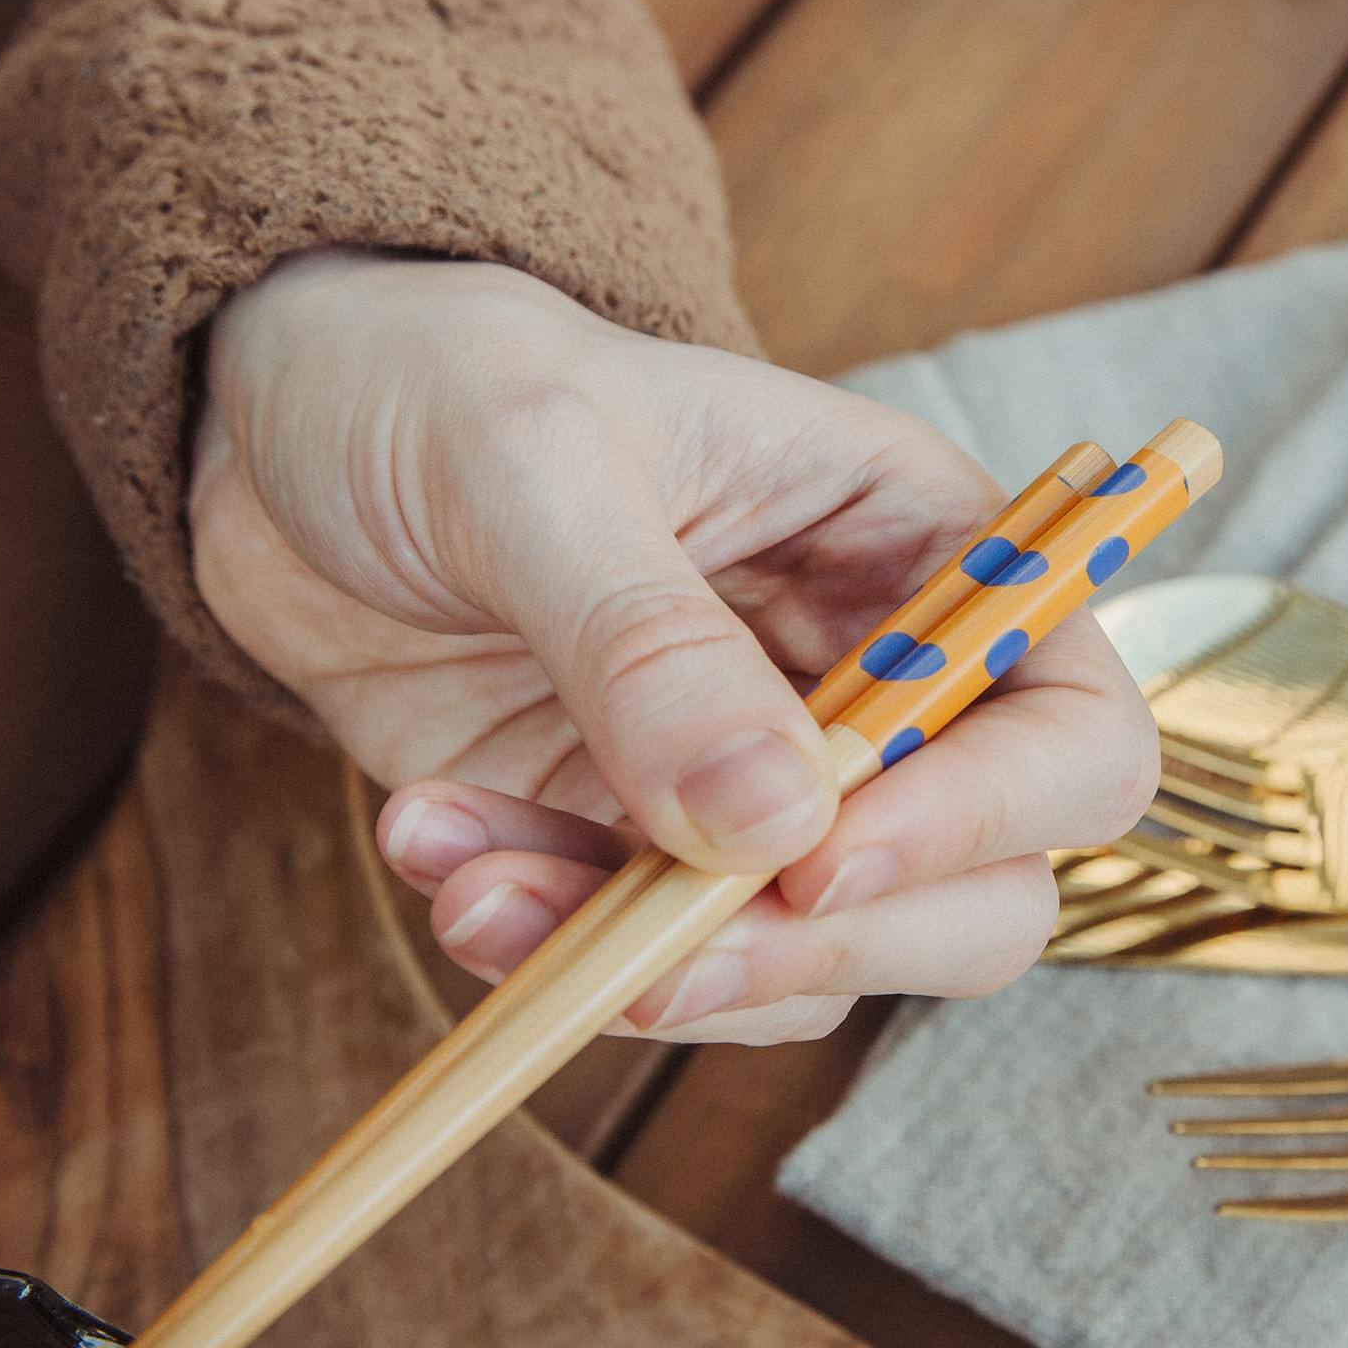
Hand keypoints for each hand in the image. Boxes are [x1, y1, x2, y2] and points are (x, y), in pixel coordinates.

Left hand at [193, 250, 1157, 1041]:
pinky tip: (437, 851)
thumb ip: (652, 642)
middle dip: (827, 943)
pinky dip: (550, 951)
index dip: (989, 813)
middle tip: (667, 949)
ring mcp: (759, 787)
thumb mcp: (535, 462)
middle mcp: (869, 685)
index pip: (1067, 718)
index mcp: (911, 548)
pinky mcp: (642, 853)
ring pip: (814, 962)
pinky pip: (655, 966)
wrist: (279, 433)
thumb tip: (777, 830)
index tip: (823, 859)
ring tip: (473, 885)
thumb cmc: (437, 381)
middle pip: (983, 889)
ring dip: (651, 966)